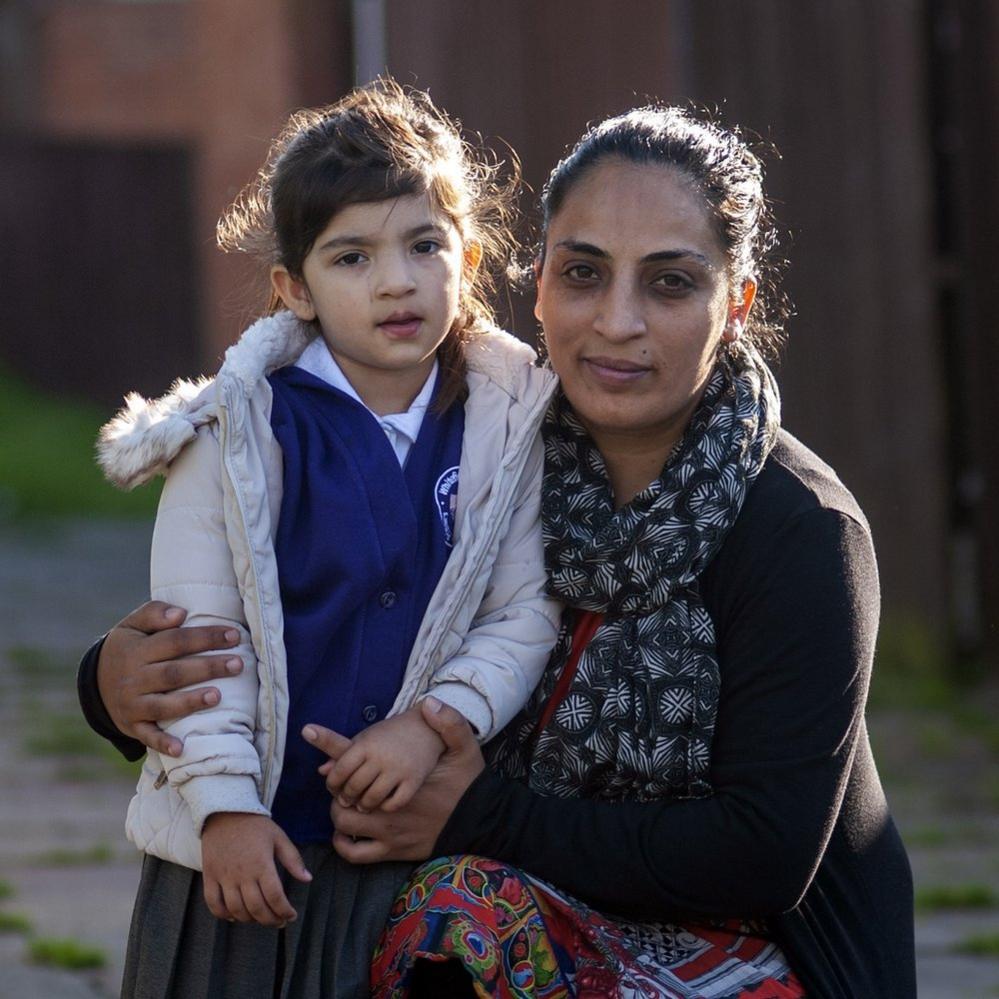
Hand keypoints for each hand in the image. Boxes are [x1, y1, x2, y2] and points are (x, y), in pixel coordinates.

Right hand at [98, 601, 243, 756]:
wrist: (94, 681)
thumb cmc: (128, 647)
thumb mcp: (132, 625)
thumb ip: (154, 613)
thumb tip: (180, 613)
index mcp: (137, 650)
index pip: (176, 641)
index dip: (205, 637)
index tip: (234, 635)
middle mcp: (134, 678)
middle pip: (174, 673)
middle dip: (207, 668)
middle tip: (238, 664)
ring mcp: (132, 704)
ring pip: (163, 705)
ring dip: (190, 702)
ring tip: (217, 696)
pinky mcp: (132, 726)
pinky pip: (147, 736)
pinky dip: (163, 743)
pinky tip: (182, 749)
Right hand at [201, 813, 311, 926]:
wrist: (225, 811)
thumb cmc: (255, 825)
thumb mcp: (279, 837)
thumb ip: (293, 859)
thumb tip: (308, 879)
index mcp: (262, 864)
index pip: (275, 897)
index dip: (285, 911)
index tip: (291, 915)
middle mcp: (242, 873)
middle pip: (256, 908)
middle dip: (270, 920)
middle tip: (279, 921)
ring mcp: (224, 876)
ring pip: (236, 909)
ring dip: (250, 920)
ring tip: (261, 918)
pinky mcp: (209, 876)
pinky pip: (213, 903)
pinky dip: (223, 915)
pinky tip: (235, 916)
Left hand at [303, 698, 484, 863]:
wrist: (481, 821)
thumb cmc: (468, 783)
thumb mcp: (464, 748)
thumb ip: (449, 723)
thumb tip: (430, 703)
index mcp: (397, 775)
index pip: (353, 756)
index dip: (328, 742)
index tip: (309, 731)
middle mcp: (387, 805)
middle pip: (339, 795)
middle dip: (336, 789)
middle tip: (342, 784)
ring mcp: (388, 831)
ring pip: (343, 825)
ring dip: (338, 816)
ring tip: (345, 806)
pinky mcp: (393, 851)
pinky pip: (355, 854)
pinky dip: (345, 845)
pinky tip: (348, 834)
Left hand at [320, 706, 445, 812]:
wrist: (427, 729)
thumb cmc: (390, 734)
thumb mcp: (366, 737)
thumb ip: (342, 752)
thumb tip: (322, 770)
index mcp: (366, 743)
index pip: (340, 770)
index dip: (332, 783)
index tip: (334, 786)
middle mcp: (381, 757)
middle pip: (353, 787)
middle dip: (345, 797)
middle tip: (346, 799)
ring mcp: (398, 770)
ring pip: (370, 800)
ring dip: (362, 806)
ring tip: (361, 805)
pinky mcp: (414, 782)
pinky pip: (393, 804)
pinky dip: (384, 808)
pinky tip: (382, 805)